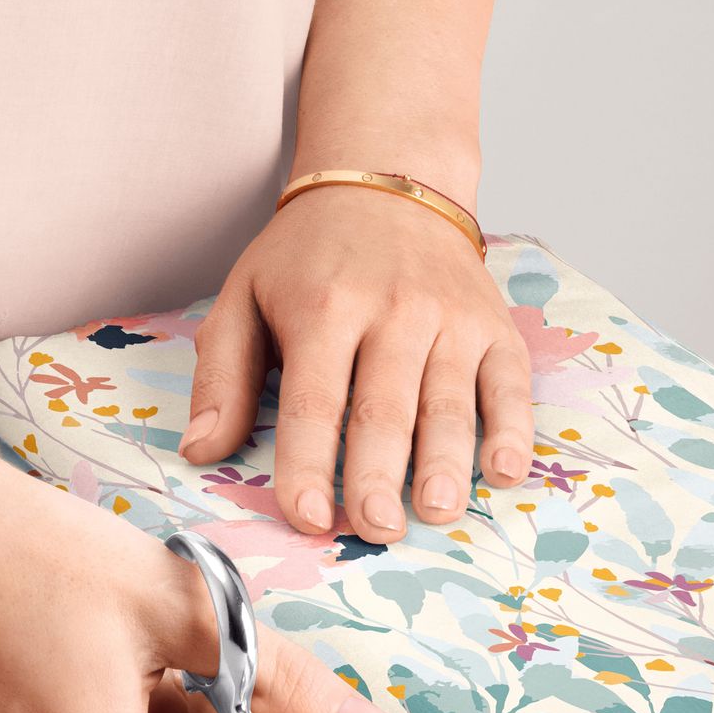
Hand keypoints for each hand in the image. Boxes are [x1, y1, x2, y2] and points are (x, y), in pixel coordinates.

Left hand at [180, 184, 533, 539]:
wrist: (389, 182)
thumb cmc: (308, 257)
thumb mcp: (244, 297)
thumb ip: (223, 376)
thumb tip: (200, 450)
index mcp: (324, 307)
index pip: (314, 401)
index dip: (308, 464)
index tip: (305, 517)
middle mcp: (393, 312)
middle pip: (385, 408)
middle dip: (378, 475)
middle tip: (375, 529)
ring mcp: (450, 319)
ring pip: (449, 401)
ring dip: (445, 462)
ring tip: (435, 512)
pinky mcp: (493, 325)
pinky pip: (509, 383)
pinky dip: (513, 429)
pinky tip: (503, 471)